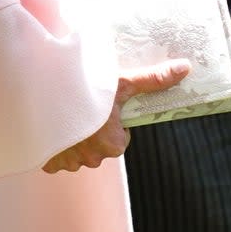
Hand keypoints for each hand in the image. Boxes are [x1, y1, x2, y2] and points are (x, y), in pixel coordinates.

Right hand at [42, 59, 190, 173]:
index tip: (101, 104)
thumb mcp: (122, 82)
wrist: (44, 94)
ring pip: (76, 150)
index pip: (118, 138)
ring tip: (66, 110)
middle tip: (83, 104)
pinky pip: (55, 155)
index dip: (111, 120)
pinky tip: (52, 123)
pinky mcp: (47, 163)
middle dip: (92, 128)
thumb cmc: (87, 90)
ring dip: (72, 135)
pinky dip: (54, 142)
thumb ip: (153, 80)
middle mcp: (91, 160)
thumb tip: (186, 68)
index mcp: (112, 144)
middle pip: (98, 145)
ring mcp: (67, 163)